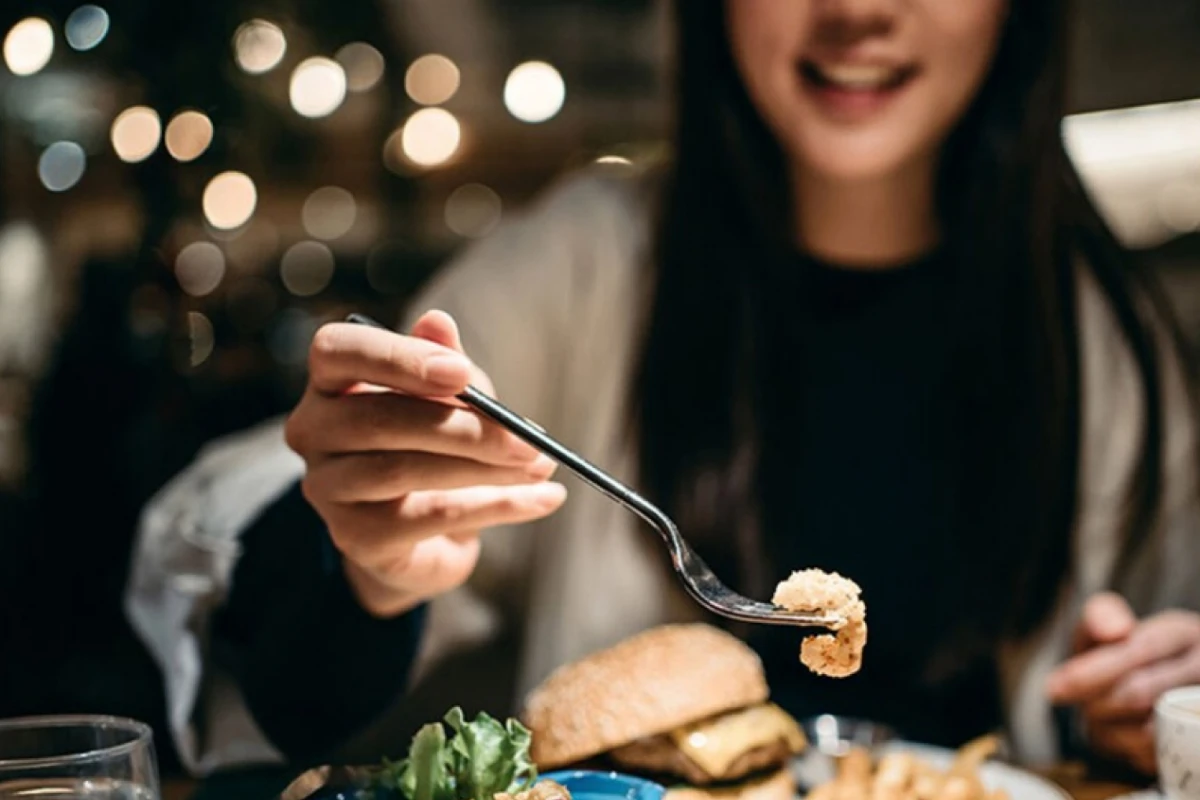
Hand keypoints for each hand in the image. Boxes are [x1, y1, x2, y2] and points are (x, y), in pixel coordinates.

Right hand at [285, 310, 566, 617]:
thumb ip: (446, 363)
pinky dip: (494, 507)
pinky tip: (541, 499)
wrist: (429, 532)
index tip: (460, 372)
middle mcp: (313, 431)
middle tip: (527, 439)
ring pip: (401, 471)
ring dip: (483, 469)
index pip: (337, 351)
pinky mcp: (355, 537)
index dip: (397, 358)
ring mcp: (328, 489)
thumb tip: (438, 322)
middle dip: (464, 428)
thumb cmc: (436, 444)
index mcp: (331, 381)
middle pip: (377, 419)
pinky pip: (429, 518)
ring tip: (540, 466)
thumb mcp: (452, 396)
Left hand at [1046, 592, 1199, 773]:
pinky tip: (1117, 733)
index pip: (1138, 651)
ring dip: (1107, 728)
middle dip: (1095, 702)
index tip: (1054, 688)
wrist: (1158, 674)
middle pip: (1139, 694)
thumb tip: (1115, 631)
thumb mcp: (1109, 621)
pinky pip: (1153, 756)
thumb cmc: (1125, 647)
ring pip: (1148, 731)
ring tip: (1097, 716)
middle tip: (1078, 703)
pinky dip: (1124, 748)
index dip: (1092, 672)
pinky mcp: (1195, 743)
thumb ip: (1101, 616)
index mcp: (1181, 634)